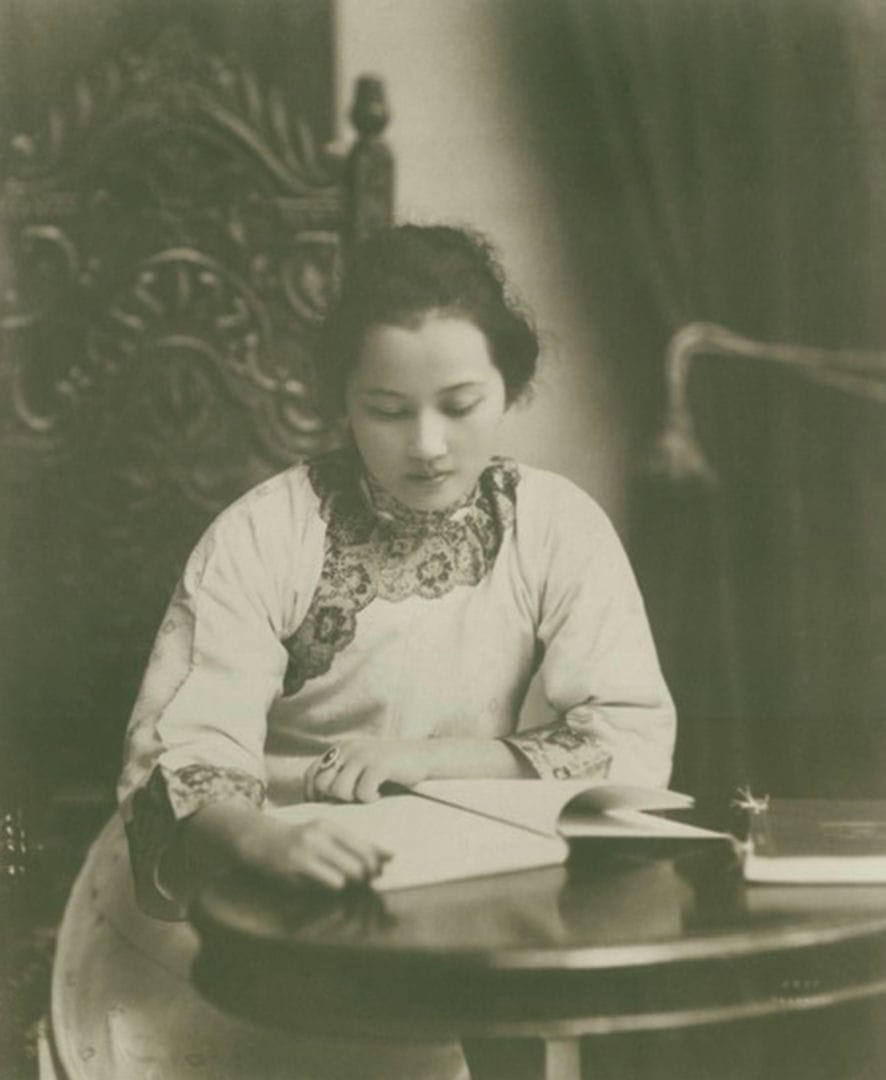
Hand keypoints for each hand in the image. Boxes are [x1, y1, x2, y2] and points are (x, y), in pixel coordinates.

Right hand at [237, 814, 390, 890]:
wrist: (261, 840)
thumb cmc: (300, 840)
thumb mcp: (326, 835)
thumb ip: (356, 845)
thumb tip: (392, 856)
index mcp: (331, 827)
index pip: (365, 847)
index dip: (377, 864)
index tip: (380, 871)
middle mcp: (320, 836)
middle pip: (359, 864)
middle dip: (365, 878)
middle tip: (362, 881)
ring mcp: (307, 852)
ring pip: (345, 876)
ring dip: (349, 885)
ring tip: (342, 881)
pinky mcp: (296, 868)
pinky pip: (327, 884)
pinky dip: (331, 888)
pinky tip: (322, 884)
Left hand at [304, 739, 433, 802]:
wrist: (423, 756)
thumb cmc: (389, 768)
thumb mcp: (359, 766)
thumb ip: (340, 775)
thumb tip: (317, 800)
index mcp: (341, 748)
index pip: (311, 774)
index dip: (313, 794)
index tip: (327, 805)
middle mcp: (348, 748)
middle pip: (322, 784)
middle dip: (335, 798)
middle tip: (354, 799)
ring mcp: (364, 755)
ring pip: (339, 789)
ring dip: (353, 799)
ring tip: (368, 795)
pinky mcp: (379, 764)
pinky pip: (362, 792)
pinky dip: (370, 798)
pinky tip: (380, 794)